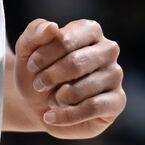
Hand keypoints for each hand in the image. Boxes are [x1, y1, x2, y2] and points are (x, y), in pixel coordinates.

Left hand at [12, 18, 124, 138]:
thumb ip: (35, 33)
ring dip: (58, 97)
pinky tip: (51, 116)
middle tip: (38, 85)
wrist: (37, 104)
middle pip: (77, 63)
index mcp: (89, 30)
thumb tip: (52, 27)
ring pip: (84, 87)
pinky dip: (67, 115)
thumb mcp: (26, 50)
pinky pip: (93, 107)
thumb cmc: (37, 71)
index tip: (30, 66)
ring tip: (50, 100)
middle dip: (50, 77)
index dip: (44, 55)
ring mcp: (115, 75)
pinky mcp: (117, 100)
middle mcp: (108, 49)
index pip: (66, 39)